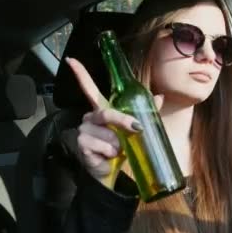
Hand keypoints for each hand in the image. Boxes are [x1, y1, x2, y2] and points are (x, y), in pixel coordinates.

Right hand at [67, 57, 163, 182]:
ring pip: (107, 133)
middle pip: (106, 113)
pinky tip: (107, 156)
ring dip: (117, 145)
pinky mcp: (82, 144)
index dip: (80, 74)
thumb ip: (145, 113)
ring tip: (116, 151)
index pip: (88, 89)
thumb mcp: (134, 130)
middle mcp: (89, 118)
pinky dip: (110, 153)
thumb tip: (159, 97)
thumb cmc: (120, 149)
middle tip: (137, 129)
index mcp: (101, 111)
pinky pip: (102, 146)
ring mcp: (83, 131)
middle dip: (123, 122)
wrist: (110, 172)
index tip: (72, 60)